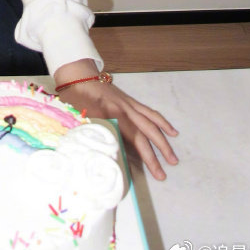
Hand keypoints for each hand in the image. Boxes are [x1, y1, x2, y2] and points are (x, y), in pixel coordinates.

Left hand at [55, 61, 177, 180]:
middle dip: (156, 154)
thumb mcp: (80, 119)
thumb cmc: (76, 99)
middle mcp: (124, 109)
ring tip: (173, 158)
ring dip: (163, 141)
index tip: (150, 172)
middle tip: (164, 174)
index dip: (143, 156)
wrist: (79, 76)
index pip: (132, 138)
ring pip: (151, 123)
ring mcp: (129, 104)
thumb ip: (93, 135)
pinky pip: (150, 112)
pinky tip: (173, 132)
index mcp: (110, 114)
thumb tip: (106, 156)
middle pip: (144, 133)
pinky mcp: (131, 101)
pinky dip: (162, 122)